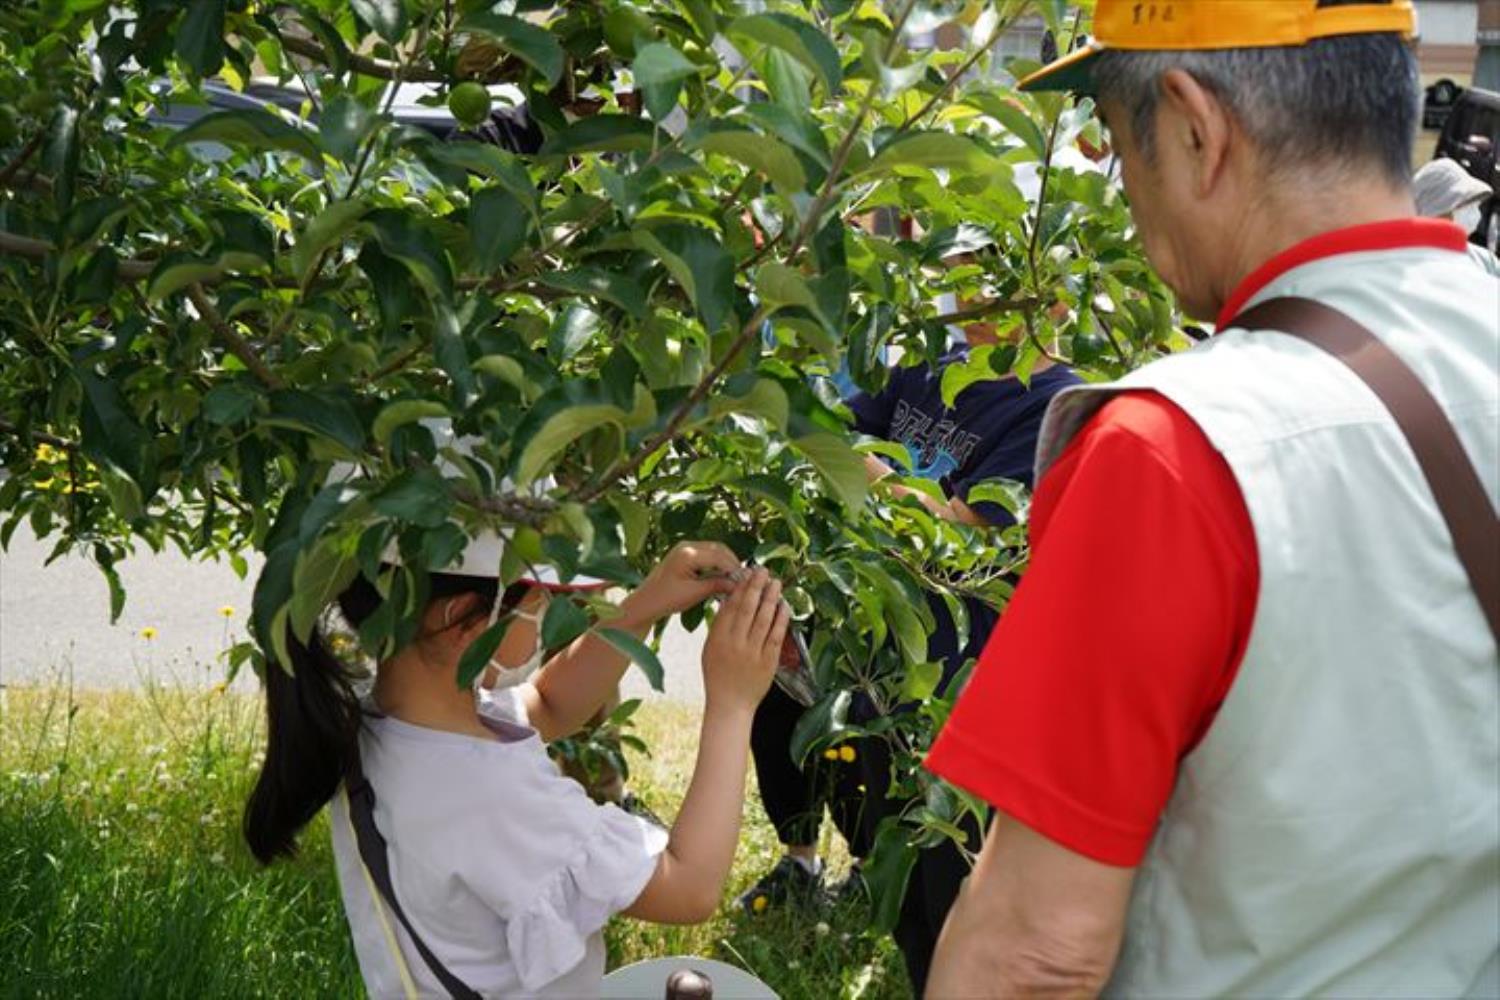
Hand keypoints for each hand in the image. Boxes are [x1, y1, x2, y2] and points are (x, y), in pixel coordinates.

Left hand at [621, 541, 741, 625]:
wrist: (645, 602)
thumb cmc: (666, 599)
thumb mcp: (694, 593)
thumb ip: (717, 585)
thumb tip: (738, 583)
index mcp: (687, 553)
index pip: (720, 556)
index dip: (735, 568)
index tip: (746, 581)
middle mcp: (687, 545)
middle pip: (719, 549)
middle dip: (732, 563)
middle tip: (743, 580)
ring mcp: (685, 548)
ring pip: (715, 551)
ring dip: (726, 563)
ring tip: (734, 580)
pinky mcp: (685, 554)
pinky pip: (707, 554)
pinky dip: (717, 564)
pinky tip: (722, 578)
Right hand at [701, 568, 787, 712]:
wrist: (730, 704)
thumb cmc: (718, 676)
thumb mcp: (709, 649)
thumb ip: (719, 626)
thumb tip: (729, 601)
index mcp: (718, 638)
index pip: (730, 606)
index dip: (740, 588)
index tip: (747, 573)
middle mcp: (735, 643)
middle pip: (747, 608)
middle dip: (756, 586)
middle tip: (763, 570)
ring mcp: (753, 652)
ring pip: (763, 618)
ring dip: (771, 598)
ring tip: (776, 583)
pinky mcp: (768, 661)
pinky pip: (776, 635)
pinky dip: (781, 619)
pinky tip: (784, 605)